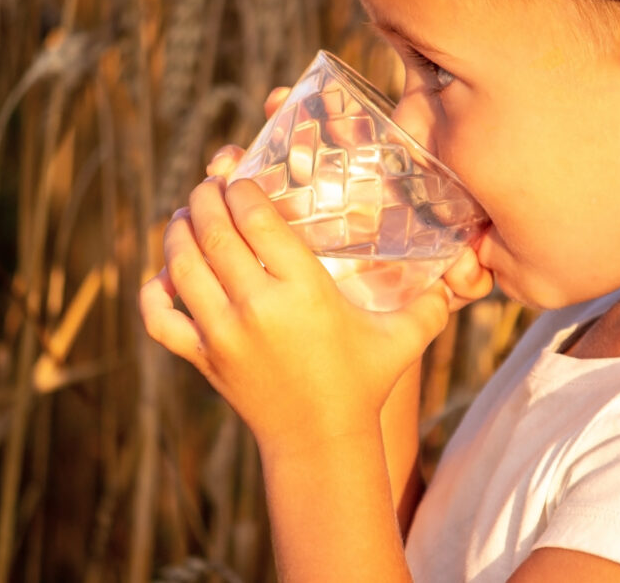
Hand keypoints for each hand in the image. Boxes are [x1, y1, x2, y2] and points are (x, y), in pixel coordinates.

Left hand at [139, 88, 492, 454]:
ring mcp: (222, 334)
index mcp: (303, 291)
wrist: (320, 442)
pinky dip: (152, 291)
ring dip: (178, 230)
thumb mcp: (402, 338)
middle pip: (212, 230)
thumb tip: (467, 270)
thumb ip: (431, 302)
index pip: (255, 217)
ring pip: (181, 264)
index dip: (241, 187)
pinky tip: (163, 274)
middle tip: (209, 186)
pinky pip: (159, 318)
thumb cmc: (363, 383)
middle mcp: (256, 307)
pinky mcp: (202, 358)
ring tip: (186, 215)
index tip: (240, 178)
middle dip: (205, 197)